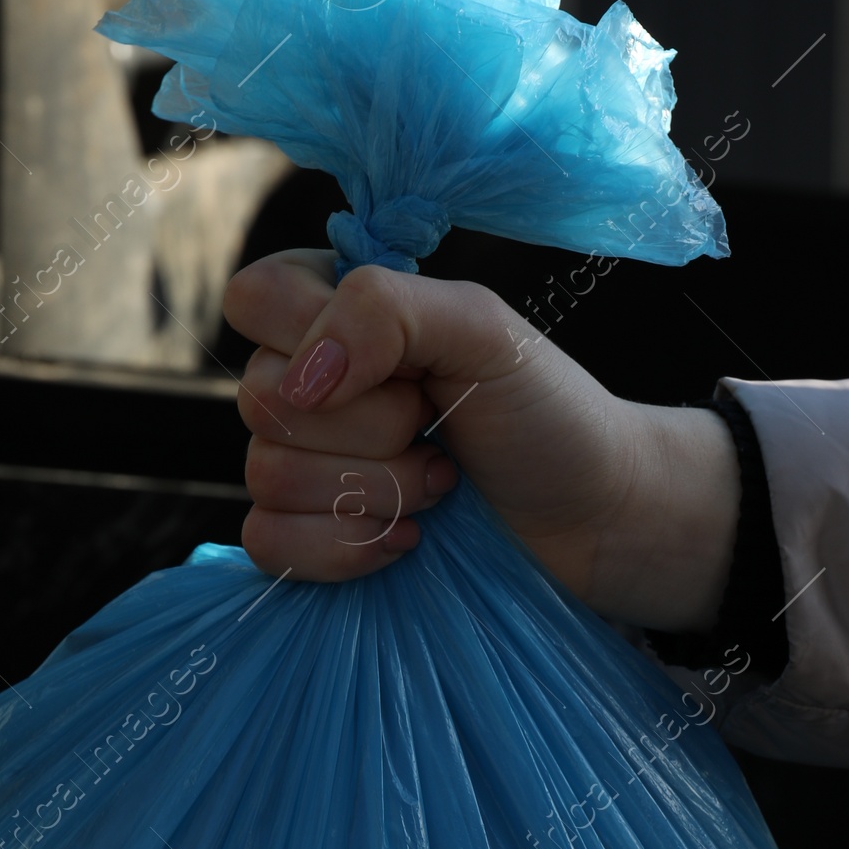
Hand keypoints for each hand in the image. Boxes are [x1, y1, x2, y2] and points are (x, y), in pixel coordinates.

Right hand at [222, 251, 740, 627]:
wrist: (595, 520)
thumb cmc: (549, 416)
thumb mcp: (483, 331)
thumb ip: (383, 310)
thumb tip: (302, 377)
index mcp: (339, 313)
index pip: (254, 299)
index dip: (315, 339)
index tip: (404, 373)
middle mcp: (312, 385)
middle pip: (260, 400)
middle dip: (372, 431)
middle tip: (441, 436)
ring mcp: (307, 467)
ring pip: (265, 475)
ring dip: (374, 491)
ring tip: (442, 486)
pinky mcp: (314, 540)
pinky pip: (268, 543)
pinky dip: (342, 549)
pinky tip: (407, 542)